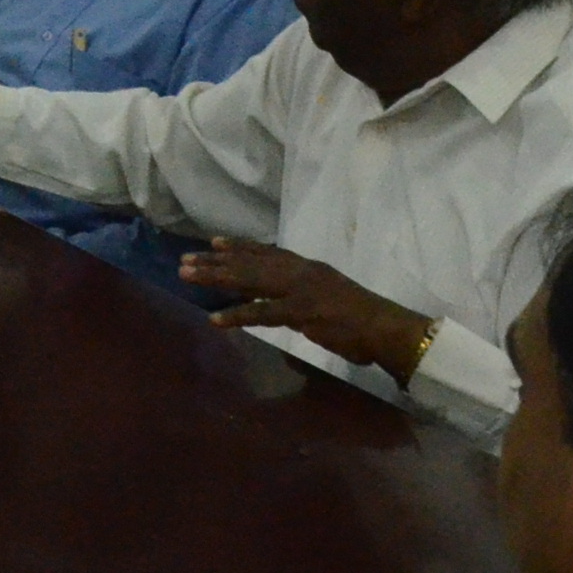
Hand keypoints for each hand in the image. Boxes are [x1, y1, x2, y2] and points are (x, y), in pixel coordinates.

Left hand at [181, 240, 437, 375]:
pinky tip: (215, 319)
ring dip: (215, 278)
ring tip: (186, 277)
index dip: (240, 247)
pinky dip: (237, 315)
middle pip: (250, 263)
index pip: (268, 252)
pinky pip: (262, 312)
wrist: (388, 329)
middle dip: (215, 261)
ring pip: (249, 280)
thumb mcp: (330, 297)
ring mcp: (301, 290)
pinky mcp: (302, 312)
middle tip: (185, 260)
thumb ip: (303, 296)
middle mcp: (301, 271)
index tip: (214, 243)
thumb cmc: (363, 320)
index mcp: (310, 267)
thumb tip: (282, 303)